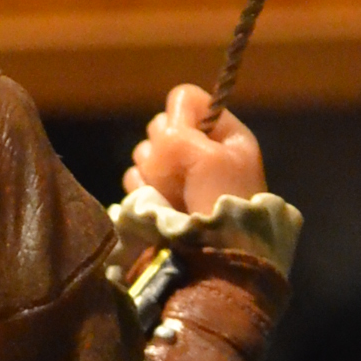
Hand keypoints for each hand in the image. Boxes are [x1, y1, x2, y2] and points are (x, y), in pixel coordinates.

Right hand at [125, 82, 265, 218]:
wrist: (214, 260)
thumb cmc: (220, 203)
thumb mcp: (208, 159)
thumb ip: (180, 133)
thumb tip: (162, 129)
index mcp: (224, 136)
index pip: (186, 100)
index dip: (179, 118)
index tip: (185, 141)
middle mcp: (201, 151)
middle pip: (160, 126)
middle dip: (162, 151)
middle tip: (179, 176)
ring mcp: (177, 176)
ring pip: (144, 153)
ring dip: (152, 174)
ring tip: (170, 197)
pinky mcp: (157, 197)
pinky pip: (135, 178)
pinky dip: (143, 191)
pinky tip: (158, 206)